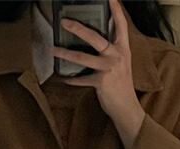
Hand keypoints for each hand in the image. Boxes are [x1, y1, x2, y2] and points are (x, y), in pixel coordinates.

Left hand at [52, 0, 144, 148]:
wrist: (127, 107)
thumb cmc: (122, 85)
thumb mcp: (121, 64)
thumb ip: (112, 51)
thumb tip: (96, 41)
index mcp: (123, 49)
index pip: (121, 25)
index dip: (116, 10)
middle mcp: (116, 56)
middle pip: (94, 37)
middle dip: (78, 28)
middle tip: (64, 22)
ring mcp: (108, 68)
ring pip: (83, 58)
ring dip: (65, 54)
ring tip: (53, 49)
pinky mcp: (101, 82)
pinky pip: (81, 79)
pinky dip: (71, 79)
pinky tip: (63, 77)